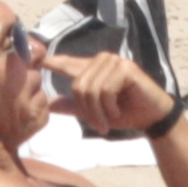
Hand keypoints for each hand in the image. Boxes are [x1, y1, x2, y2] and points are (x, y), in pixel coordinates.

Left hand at [58, 54, 173, 139]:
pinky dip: (110, 107)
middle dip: (88, 111)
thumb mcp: (94, 112)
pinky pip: (105, 90)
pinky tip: (119, 109)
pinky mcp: (125, 68)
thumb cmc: (124, 113)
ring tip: (110, 119)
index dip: (52, 62)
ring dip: (100, 112)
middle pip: (78, 86)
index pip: (68, 63)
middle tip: (100, 125)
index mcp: (93, 68)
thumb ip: (73, 106)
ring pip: (91, 89)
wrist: (151, 117)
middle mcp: (102, 61)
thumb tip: (48, 104)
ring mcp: (114, 62)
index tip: (36, 61)